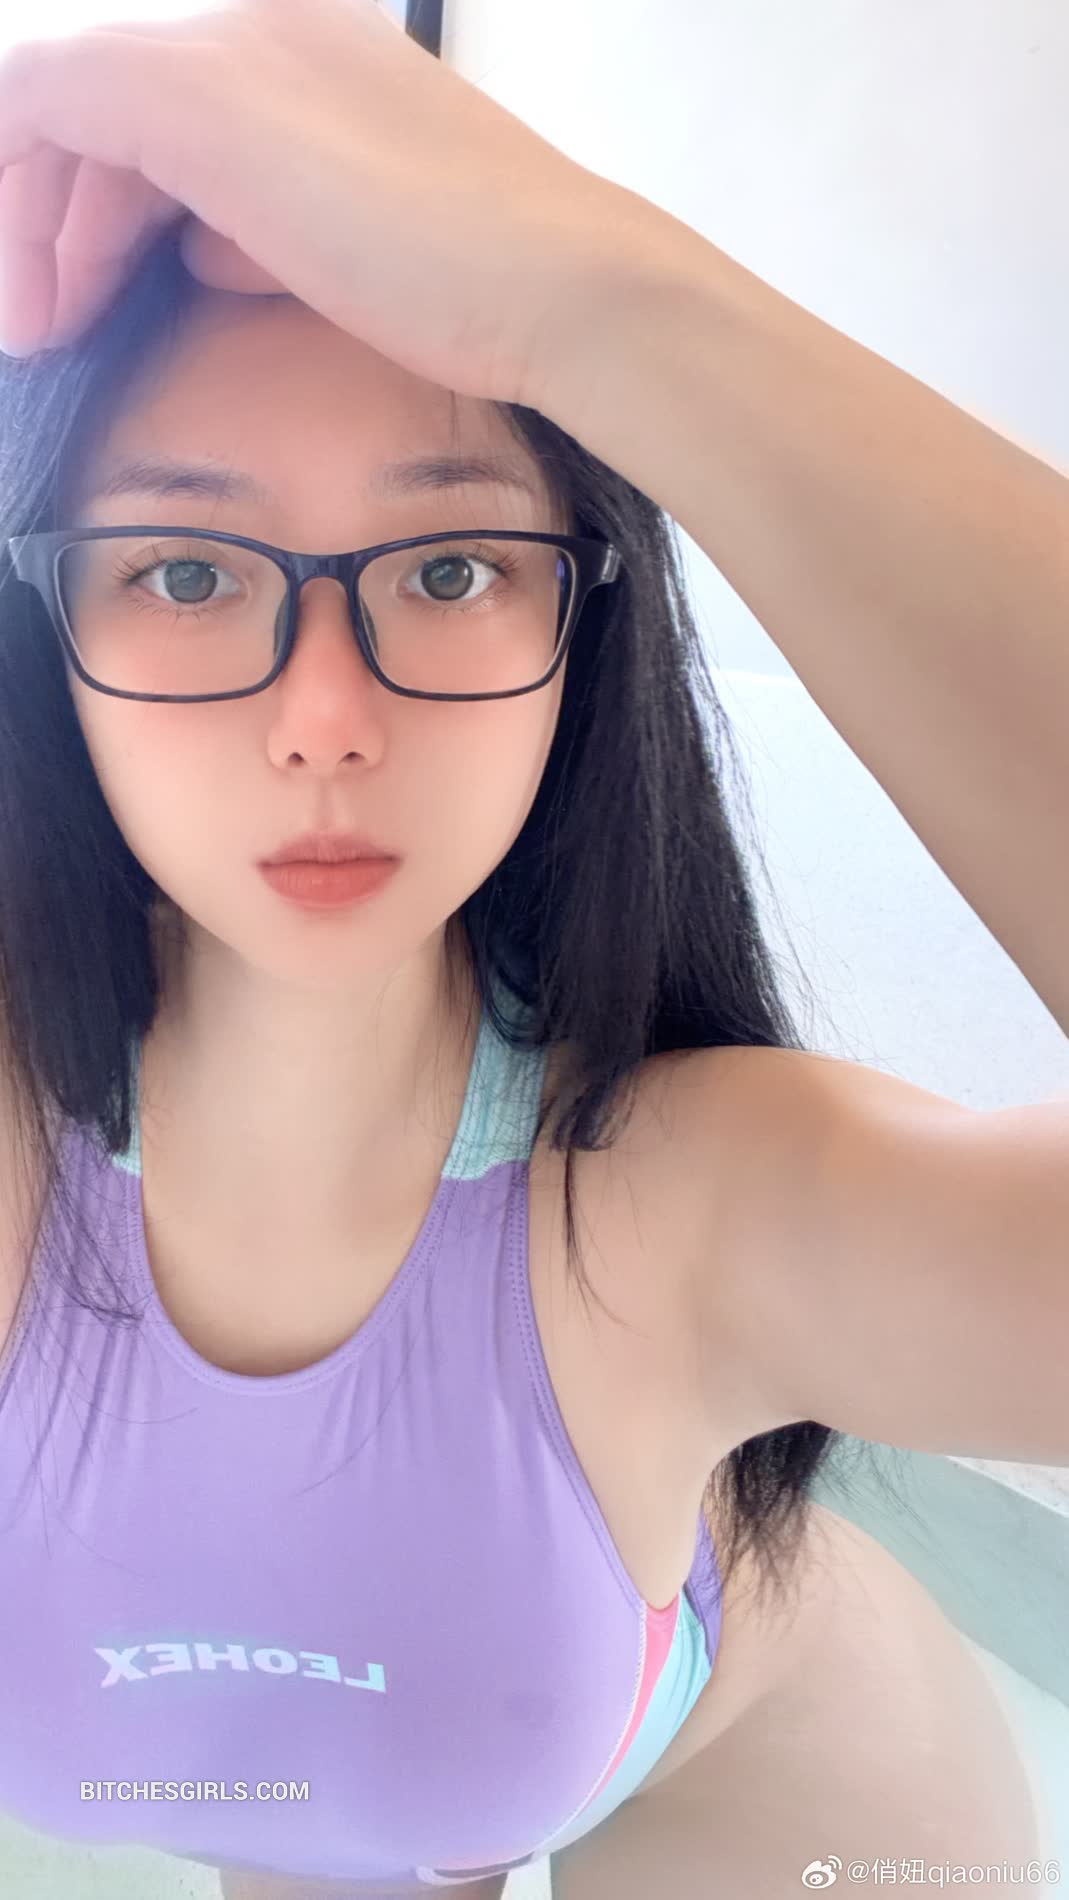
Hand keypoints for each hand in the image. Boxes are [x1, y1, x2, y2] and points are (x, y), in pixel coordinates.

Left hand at [0, 0, 623, 408]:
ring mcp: (223, 37)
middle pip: (95, 103)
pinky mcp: (190, 86)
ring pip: (59, 104)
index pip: (151, 106)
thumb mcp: (340, 252)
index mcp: (299, 44)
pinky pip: (31, 100)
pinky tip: (30, 288)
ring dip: (30, 221)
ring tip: (40, 329)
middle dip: (49, 219)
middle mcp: (254, 17)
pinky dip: (10, 193)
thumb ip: (258, 232)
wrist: (554, 289)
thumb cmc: (474, 291)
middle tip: (46, 328)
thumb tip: (201, 249)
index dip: (94, 208)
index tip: (86, 302)